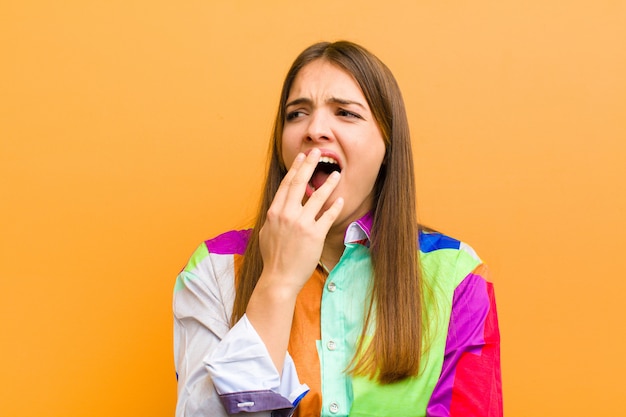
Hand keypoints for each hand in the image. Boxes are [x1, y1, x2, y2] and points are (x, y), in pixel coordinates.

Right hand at [258, 148, 343, 293]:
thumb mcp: (267, 233)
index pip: (286, 185)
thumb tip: (278, 207)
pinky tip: (340, 198)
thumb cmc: (273, 257)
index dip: (295, 169)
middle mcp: (287, 214)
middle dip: (309, 165)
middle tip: (317, 152)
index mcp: (274, 212)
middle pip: (300, 184)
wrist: (279, 278)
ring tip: (336, 174)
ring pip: (317, 198)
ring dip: (328, 184)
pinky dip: (334, 206)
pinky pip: (327, 216)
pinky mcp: (314, 235)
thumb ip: (274, 217)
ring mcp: (301, 224)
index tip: (301, 157)